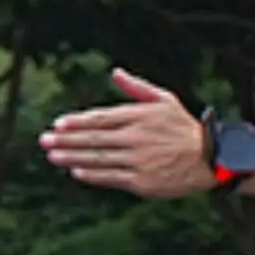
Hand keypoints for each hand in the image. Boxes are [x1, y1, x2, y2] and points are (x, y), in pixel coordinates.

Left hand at [40, 69, 215, 197]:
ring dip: (73, 157)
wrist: (211, 159)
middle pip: (94, 139)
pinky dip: (93, 175)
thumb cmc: (184, 128)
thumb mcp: (164, 100)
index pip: (100, 119)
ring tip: (53, 157)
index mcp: (138, 116)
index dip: (76, 122)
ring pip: (99, 159)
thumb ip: (137, 87)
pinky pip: (112, 178)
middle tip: (44, 141)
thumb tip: (115, 72)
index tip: (57, 125)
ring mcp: (139, 161)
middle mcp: (136, 138)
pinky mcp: (144, 182)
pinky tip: (76, 171)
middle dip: (66, 141)